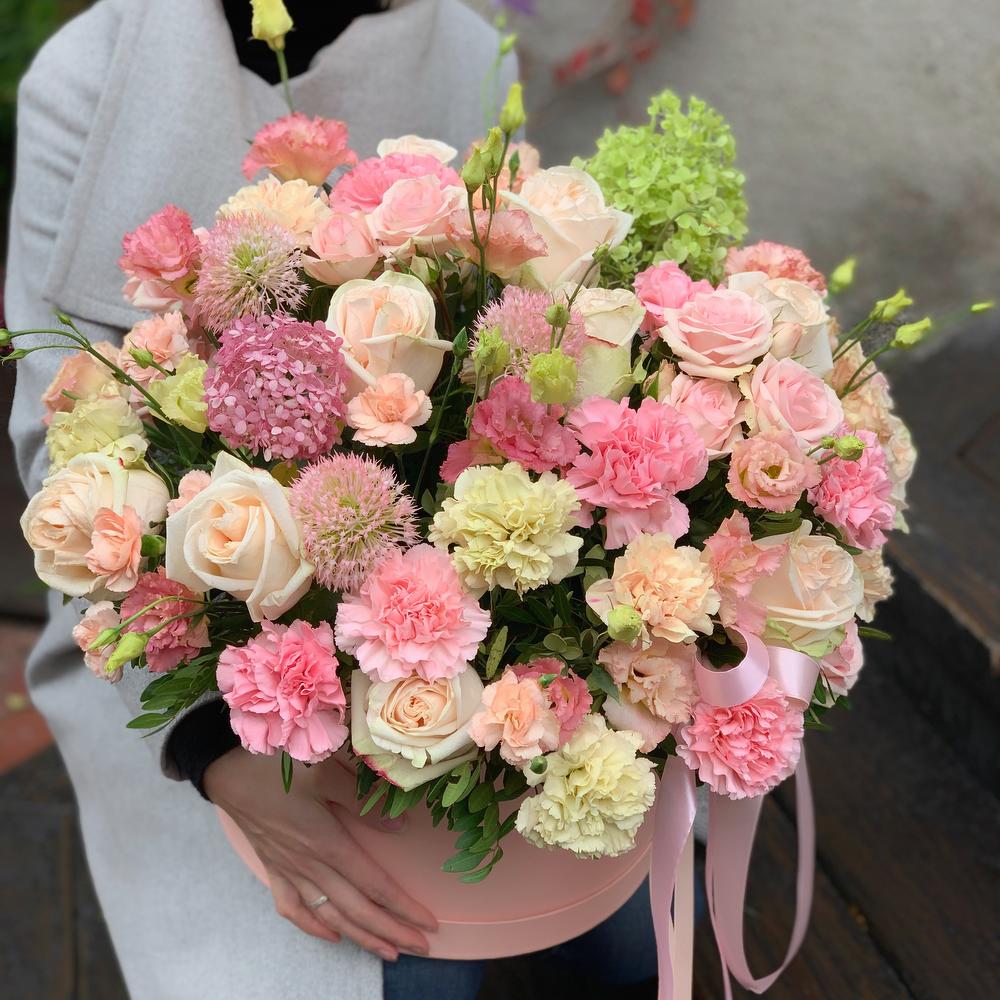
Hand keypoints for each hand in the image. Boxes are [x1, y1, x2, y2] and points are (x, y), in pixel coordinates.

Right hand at [204, 748, 437, 960]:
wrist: (226, 771)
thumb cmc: (277, 766)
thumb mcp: (326, 775)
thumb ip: (363, 802)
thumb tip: (399, 826)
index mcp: (327, 843)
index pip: (373, 884)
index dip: (401, 906)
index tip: (427, 923)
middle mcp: (309, 864)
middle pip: (356, 908)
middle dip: (390, 930)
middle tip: (421, 947)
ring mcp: (288, 869)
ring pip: (329, 914)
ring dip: (360, 935)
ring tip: (387, 951)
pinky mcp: (272, 867)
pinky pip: (292, 907)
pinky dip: (312, 925)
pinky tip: (331, 934)